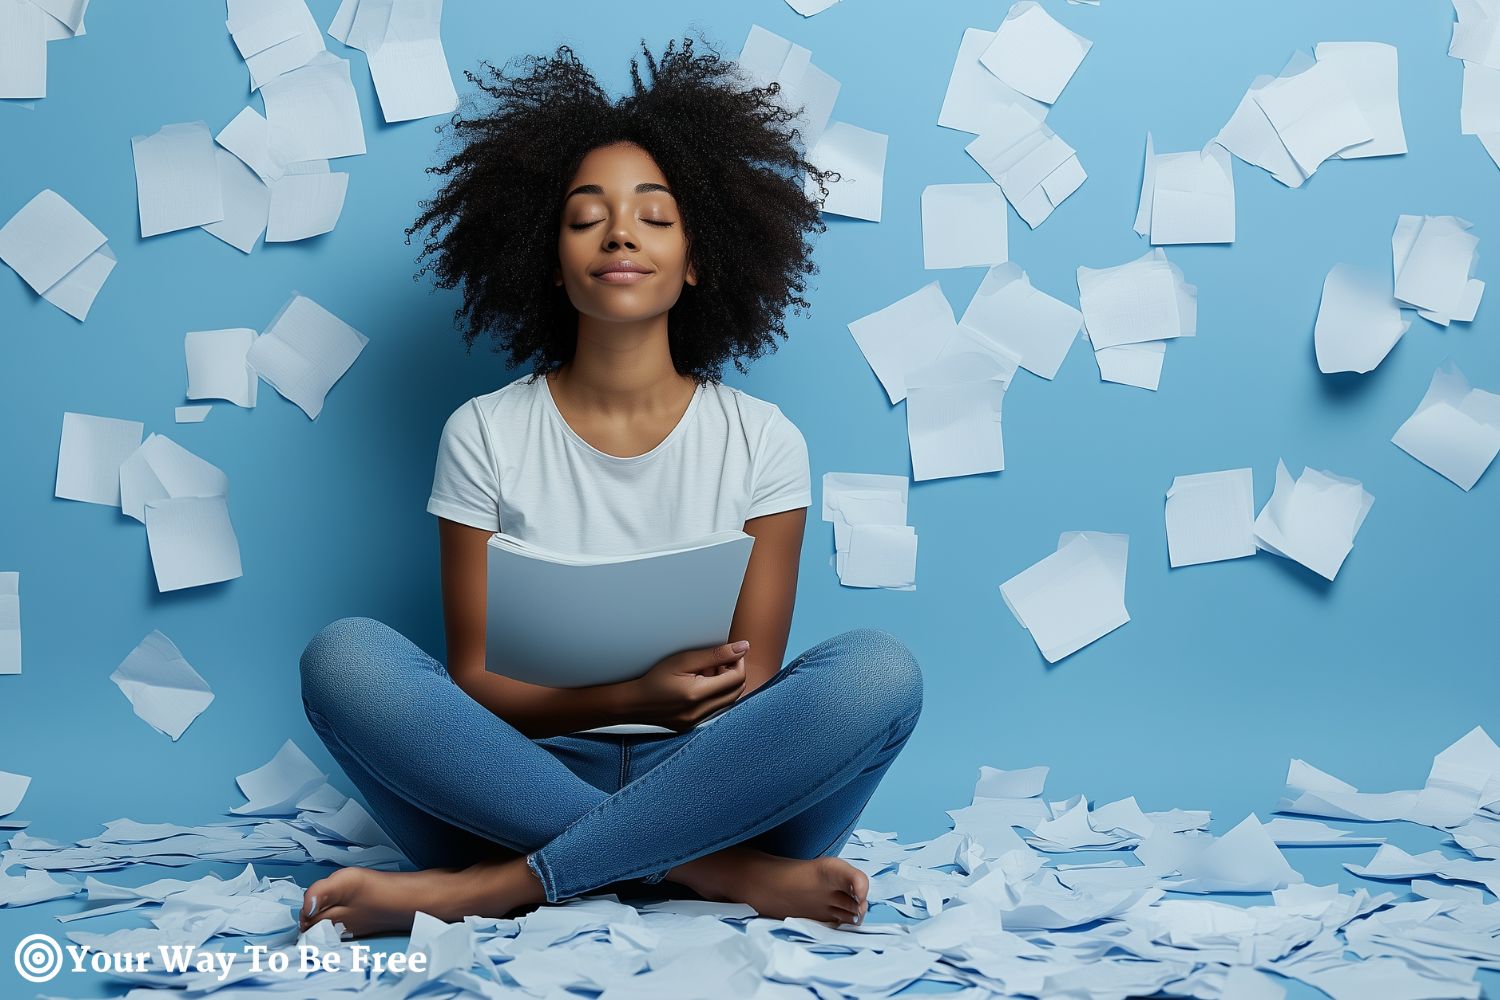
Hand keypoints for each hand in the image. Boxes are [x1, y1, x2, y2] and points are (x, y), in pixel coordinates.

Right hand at [619, 640, 748, 731]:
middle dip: (734, 672)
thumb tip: (742, 648)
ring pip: (728, 700)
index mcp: (698, 694)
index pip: (737, 677)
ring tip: (707, 671)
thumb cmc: (654, 678)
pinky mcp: (694, 725)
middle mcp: (701, 711)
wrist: (634, 702)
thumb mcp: (683, 659)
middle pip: (737, 691)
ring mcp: (698, 721)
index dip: (738, 661)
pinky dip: (715, 695)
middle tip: (720, 660)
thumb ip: (715, 654)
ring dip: (725, 684)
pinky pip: (716, 708)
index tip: (730, 652)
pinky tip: (700, 685)